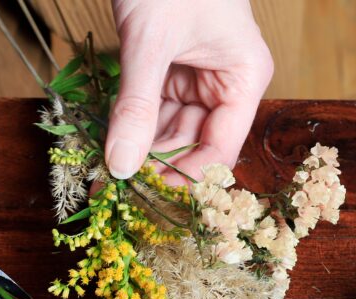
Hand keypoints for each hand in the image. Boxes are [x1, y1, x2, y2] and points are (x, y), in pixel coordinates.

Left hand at [106, 0, 272, 180]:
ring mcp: (197, 78)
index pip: (220, 148)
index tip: (152, 198)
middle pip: (194, 144)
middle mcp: (226, 84)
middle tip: (120, 190)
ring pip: (171, 131)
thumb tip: (122, 164)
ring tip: (111, 172)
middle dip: (158, 167)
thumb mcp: (151, 43)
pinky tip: (112, 145)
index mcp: (244, 78)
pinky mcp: (170, 70)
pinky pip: (154, 111)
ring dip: (143, 151)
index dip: (187, 177)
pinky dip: (134, 127)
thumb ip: (137, 106)